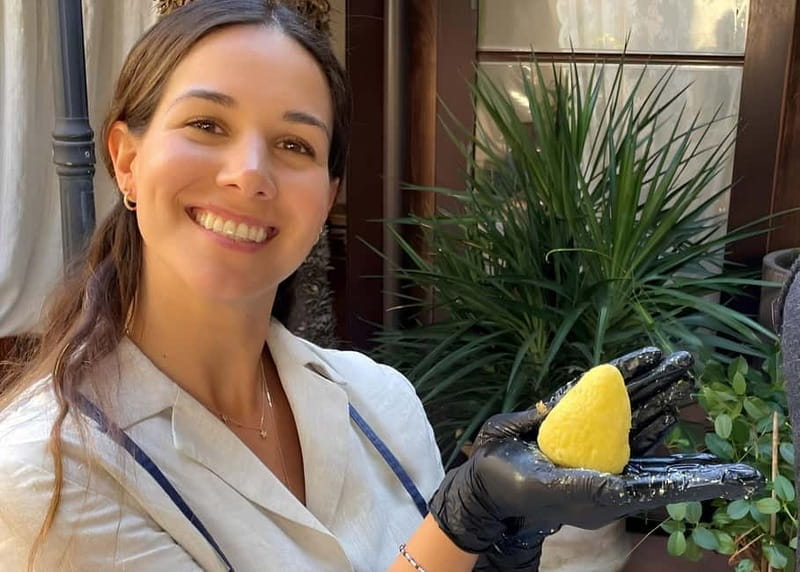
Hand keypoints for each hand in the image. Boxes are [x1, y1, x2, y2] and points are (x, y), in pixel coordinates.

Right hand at [476, 346, 696, 569]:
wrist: (485, 477)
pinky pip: (600, 393)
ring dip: (652, 383)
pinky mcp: (571, 416)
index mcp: (609, 486)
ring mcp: (590, 437)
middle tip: (691, 370)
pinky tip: (639, 362)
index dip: (696, 473)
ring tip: (676, 361)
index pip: (660, 476)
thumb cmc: (513, 488)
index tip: (731, 467)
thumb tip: (619, 486)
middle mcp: (607, 459)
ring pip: (629, 406)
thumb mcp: (548, 489)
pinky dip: (620, 376)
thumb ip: (583, 487)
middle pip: (647, 425)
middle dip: (669, 397)